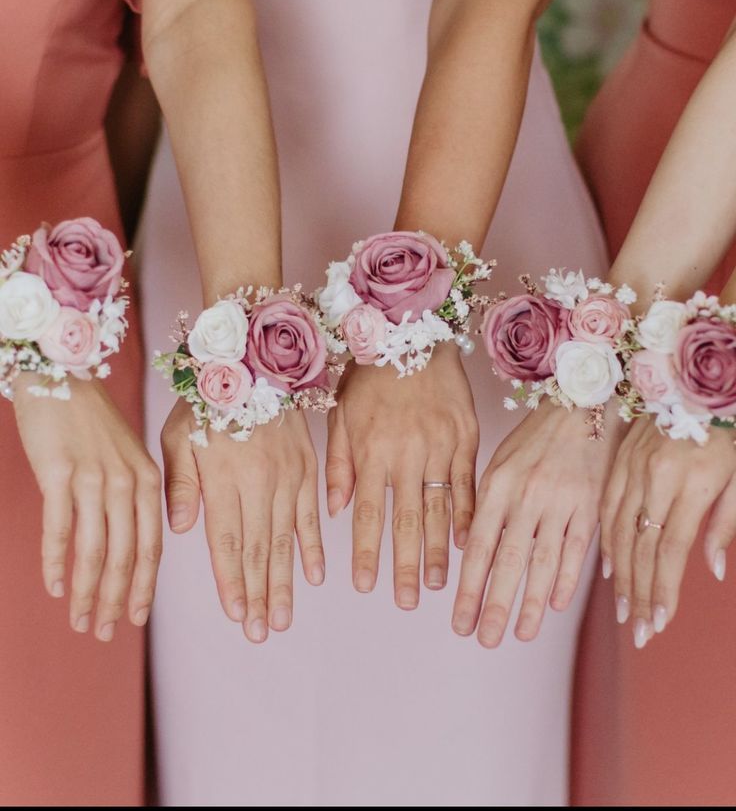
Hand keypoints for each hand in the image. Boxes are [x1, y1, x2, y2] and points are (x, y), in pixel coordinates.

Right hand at [13, 375, 161, 640]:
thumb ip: (131, 498)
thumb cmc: (91, 422)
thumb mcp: (125, 457)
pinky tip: (55, 587)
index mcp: (147, 481)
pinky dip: (57, 563)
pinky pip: (60, 530)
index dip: (143, 587)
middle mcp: (126, 483)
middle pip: (126, 557)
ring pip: (95, 552)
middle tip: (105, 632)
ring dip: (88, 592)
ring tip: (80, 621)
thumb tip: (127, 545)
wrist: (61, 377)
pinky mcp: (59, 475)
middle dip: (117, 600)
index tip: (135, 619)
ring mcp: (93, 479)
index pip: (152, 547)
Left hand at [161, 400, 323, 642]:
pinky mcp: (309, 468)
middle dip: (260, 595)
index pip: (228, 541)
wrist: (256, 360)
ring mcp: (289, 477)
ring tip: (282, 617)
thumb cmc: (209, 400)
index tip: (237, 615)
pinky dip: (313, 547)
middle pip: (259, 549)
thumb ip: (181, 482)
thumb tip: (183, 528)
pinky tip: (314, 576)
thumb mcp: (179, 434)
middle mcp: (261, 482)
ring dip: (285, 582)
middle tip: (261, 631)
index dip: (232, 581)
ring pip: (286, 539)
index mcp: (225, 477)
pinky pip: (312, 515)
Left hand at [325, 343, 477, 608]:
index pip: (366, 514)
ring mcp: (440, 446)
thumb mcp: (342, 413)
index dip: (365, 552)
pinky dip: (468, 513)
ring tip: (440, 584)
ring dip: (440, 549)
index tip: (366, 586)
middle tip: (408, 602)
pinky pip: (468, 482)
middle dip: (407, 566)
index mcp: (371, 450)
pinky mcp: (466, 436)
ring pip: (439, 508)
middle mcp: (406, 454)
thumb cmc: (371, 373)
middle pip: (407, 521)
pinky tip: (469, 541)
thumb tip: (335, 512)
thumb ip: (339, 464)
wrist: (414, 330)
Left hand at [452, 401, 621, 646]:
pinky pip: (577, 548)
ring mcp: (561, 502)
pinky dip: (567, 577)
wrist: (581, 408)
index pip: (479, 546)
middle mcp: (527, 496)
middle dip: (495, 604)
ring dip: (531, 603)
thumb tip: (465, 547)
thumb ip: (482, 504)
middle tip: (483, 639)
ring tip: (520, 635)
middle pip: (509, 561)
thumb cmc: (532, 438)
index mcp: (498, 486)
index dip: (468, 587)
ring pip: (543, 561)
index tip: (457, 620)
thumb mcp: (497, 462)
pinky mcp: (590, 506)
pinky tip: (556, 605)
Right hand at [600, 416, 735, 646]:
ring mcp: (631, 470)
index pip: (670, 549)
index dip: (662, 590)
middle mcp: (653, 479)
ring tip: (623, 610)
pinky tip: (609, 569)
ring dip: (620, 576)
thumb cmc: (727, 431)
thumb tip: (711, 571)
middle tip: (638, 632)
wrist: (694, 383)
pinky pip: (606, 509)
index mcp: (690, 483)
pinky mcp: (619, 463)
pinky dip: (606, 542)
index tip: (658, 623)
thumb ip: (726, 524)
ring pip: (617, 532)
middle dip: (639, 594)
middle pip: (640, 548)